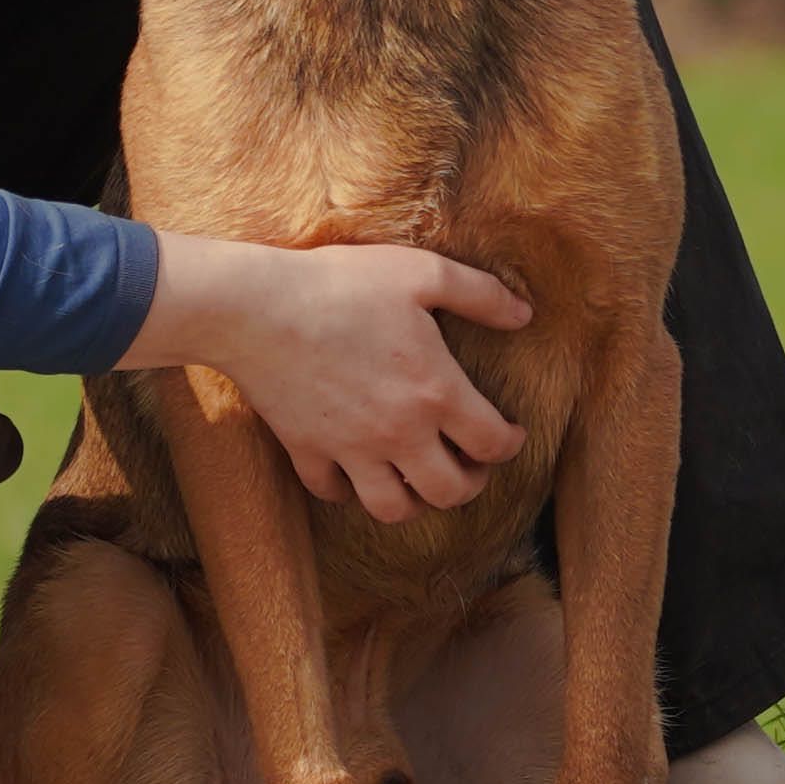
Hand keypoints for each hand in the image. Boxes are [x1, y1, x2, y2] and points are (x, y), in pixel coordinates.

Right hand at [118, 233, 533, 520]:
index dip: (510, 444)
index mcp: (436, 393)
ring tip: (418, 479)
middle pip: (450, 492)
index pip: (492, 444)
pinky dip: (348, 491)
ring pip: (394, 509)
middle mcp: (399, 434)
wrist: (259, 306)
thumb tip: (525, 315)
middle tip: (470, 464)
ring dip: (415, 501)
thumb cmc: (344, 284)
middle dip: (470, 484)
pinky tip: (355, 471)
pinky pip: (333, 493)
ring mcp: (351, 450)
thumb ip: (481, 295)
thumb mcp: (422, 274)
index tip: (511, 433)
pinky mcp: (307, 451)